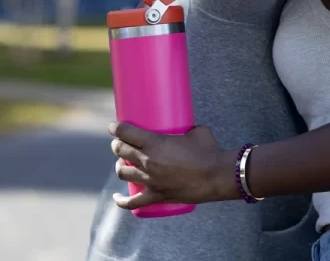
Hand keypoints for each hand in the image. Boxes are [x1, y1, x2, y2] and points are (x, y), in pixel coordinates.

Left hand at [108, 122, 233, 208]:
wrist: (217, 176)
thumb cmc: (209, 151)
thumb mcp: (197, 131)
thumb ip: (187, 129)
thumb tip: (186, 129)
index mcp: (155, 143)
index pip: (126, 133)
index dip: (116, 129)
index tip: (113, 127)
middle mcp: (148, 161)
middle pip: (121, 152)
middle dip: (117, 146)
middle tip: (120, 143)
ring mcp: (150, 180)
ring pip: (123, 173)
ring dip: (119, 167)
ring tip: (122, 164)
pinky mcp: (156, 195)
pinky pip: (133, 202)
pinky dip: (121, 201)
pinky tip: (116, 197)